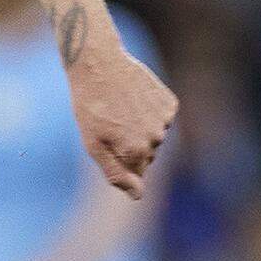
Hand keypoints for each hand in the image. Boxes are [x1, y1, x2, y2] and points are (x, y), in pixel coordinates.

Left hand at [64, 35, 177, 195]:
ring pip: (155, 135)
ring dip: (140, 127)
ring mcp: (165, 120)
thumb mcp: (93, 145)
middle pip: (147, 155)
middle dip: (131, 145)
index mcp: (135, 152)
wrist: (100, 63)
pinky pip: (162, 118)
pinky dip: (150, 112)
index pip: (137, 173)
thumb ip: (117, 174)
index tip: (107, 141)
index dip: (120, 159)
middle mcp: (156, 139)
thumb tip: (138, 196)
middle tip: (111, 123)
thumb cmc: (90, 106)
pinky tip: (134, 99)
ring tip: (120, 108)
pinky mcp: (169, 103)